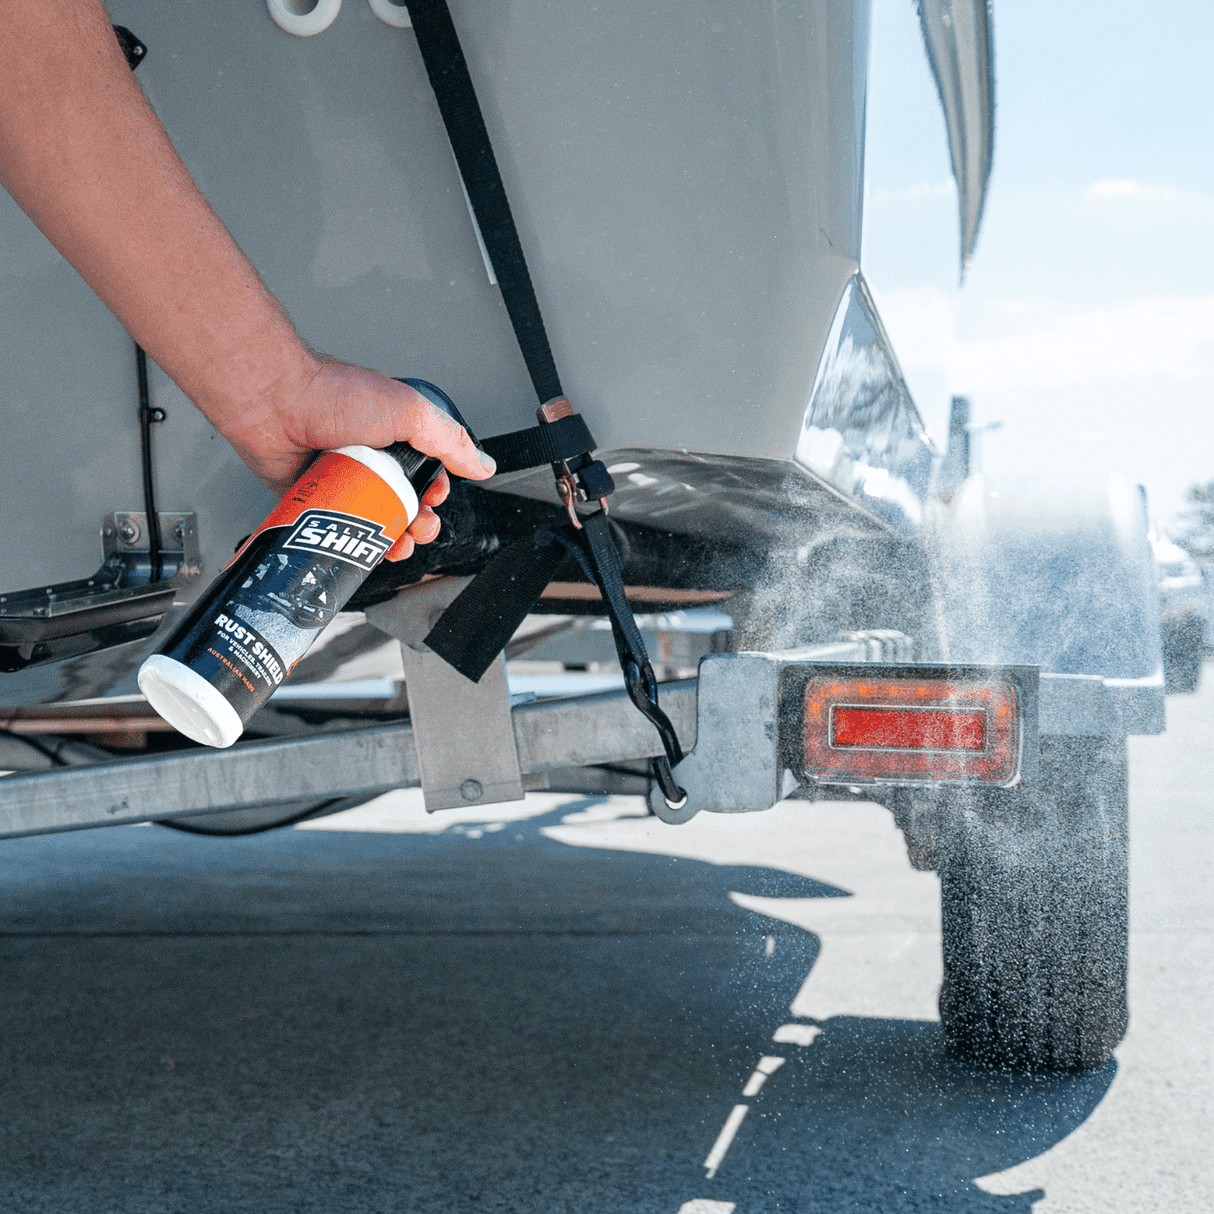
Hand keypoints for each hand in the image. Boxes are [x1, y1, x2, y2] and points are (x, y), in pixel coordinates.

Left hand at [219, 355, 495, 559]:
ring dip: (392, 538)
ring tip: (397, 544)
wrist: (272, 402)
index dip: (437, 494)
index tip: (434, 501)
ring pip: (375, 520)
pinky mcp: (314, 497)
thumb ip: (450, 440)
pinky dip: (350, 543)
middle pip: (405, 502)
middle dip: (419, 522)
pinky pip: (338, 528)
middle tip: (418, 527)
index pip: (429, 474)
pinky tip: (359, 550)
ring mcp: (342, 478)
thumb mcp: (409, 412)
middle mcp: (370, 456)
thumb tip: (483, 465)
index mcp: (396, 434)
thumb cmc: (331, 394)